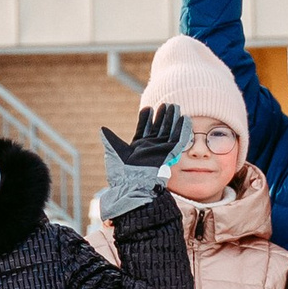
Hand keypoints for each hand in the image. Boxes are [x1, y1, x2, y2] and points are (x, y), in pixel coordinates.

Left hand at [100, 101, 185, 216]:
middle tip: (166, 104)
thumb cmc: (121, 172)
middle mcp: (150, 148)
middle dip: (162, 117)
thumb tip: (102, 129)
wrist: (132, 184)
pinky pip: (179, 139)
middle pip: (158, 128)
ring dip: (171, 119)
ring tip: (174, 106)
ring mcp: (161, 150)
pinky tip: (185, 119)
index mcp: (138, 147)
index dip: (145, 119)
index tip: (147, 109)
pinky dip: (182, 129)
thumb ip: (110, 139)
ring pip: (168, 131)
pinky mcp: (170, 154)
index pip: (143, 129)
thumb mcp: (113, 151)